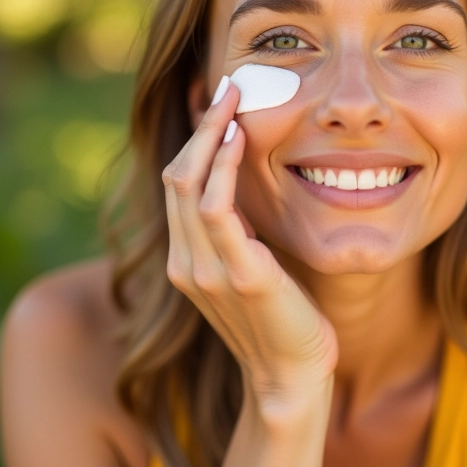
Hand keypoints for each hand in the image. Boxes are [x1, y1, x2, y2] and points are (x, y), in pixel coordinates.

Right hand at [162, 77, 337, 417]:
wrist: (291, 377)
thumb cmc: (280, 319)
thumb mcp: (248, 269)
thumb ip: (236, 234)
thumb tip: (242, 188)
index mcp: (185, 259)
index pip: (177, 186)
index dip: (194, 141)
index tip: (219, 106)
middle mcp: (184, 262)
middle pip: (176, 176)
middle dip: (200, 127)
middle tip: (227, 88)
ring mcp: (205, 269)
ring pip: (188, 184)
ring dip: (209, 135)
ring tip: (233, 99)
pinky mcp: (238, 274)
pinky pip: (217, 209)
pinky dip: (222, 167)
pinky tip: (239, 139)